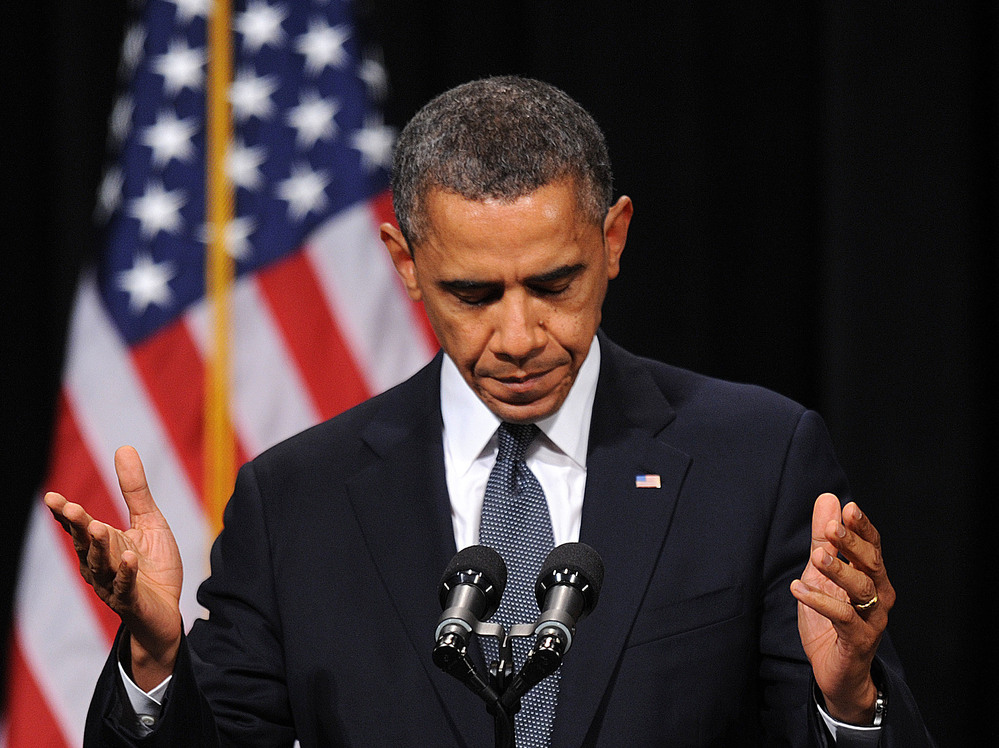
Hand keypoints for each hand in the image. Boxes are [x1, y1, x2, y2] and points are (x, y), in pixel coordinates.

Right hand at [44, 445, 183, 689]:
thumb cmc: (153, 566)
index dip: (66, 513)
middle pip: (84, 544)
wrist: (166, 610)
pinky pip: (126, 586)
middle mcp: (100, 564)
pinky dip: (126, 572)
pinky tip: (128, 557)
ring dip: (99, 548)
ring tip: (99, 527)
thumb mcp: (148, 521)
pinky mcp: (131, 600)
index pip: (79, 526)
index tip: (52, 498)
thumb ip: (134, 489)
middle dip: (76, 527)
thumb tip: (124, 447)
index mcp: (102, 544)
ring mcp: (113, 584)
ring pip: (101, 565)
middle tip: (69, 509)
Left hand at [790, 493, 894, 724]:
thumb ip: (823, 539)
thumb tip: (828, 499)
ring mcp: (872, 619)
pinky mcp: (859, 640)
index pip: (872, 546)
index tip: (849, 508)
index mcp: (872, 575)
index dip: (862, 527)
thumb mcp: (819, 573)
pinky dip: (820, 601)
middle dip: (852, 544)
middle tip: (831, 529)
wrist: (835, 669)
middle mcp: (879, 595)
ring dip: (839, 570)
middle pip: (871, 564)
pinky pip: (843, 617)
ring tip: (816, 556)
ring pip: (861, 589)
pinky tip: (798, 589)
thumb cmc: (830, 617)